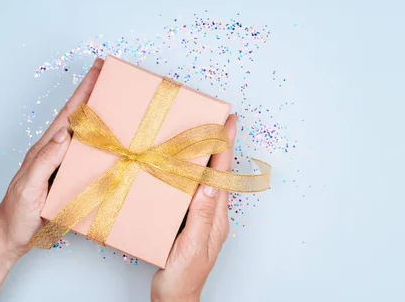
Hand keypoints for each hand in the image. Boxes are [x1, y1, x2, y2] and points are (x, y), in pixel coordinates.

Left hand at [0, 58, 103, 300]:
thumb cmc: (18, 213)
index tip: (98, 70)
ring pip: (87, 133)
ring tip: (119, 100)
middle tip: (111, 75)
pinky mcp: (72, 176)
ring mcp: (65, 162)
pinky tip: (115, 141)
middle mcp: (57, 151)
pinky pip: (91, 154)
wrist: (14, 236)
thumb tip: (64, 134)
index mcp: (46, 148)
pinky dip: (104, 141)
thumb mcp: (29, 186)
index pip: (69, 114)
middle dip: (94, 93)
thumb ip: (44, 161)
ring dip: (102, 115)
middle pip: (79, 116)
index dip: (83, 91)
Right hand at [151, 115, 236, 301]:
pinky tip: (180, 169)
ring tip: (201, 135)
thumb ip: (202, 216)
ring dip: (205, 157)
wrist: (174, 299)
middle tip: (217, 120)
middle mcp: (211, 214)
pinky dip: (189, 175)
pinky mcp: (188, 222)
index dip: (225, 146)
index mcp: (216, 218)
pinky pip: (192, 192)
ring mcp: (201, 218)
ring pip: (205, 180)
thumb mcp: (192, 246)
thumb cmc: (183, 278)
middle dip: (219, 145)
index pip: (222, 175)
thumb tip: (211, 185)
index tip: (229, 122)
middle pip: (217, 173)